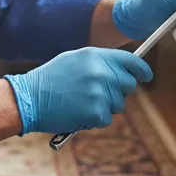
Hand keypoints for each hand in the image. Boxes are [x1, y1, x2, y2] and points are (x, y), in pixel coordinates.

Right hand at [4, 48, 152, 134]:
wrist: (29, 99)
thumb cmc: (49, 80)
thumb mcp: (75, 60)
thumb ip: (99, 62)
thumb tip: (121, 70)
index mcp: (96, 56)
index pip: (131, 61)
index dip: (142, 70)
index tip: (146, 76)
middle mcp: (101, 73)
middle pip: (128, 85)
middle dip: (119, 91)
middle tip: (101, 94)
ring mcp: (100, 93)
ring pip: (118, 104)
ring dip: (104, 106)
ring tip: (81, 102)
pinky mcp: (96, 113)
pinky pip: (106, 119)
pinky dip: (94, 119)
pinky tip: (77, 112)